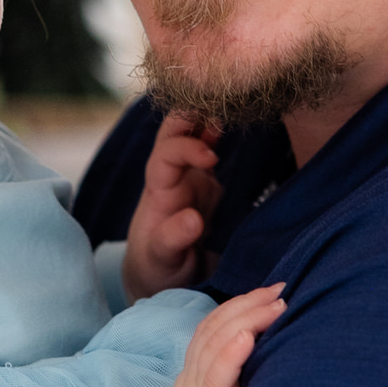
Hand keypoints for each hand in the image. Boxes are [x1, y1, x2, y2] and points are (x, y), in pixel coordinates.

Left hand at [123, 112, 223, 297]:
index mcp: (160, 192)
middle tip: (221, 110)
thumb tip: (193, 219)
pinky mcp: (207, 182)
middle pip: (173, 129)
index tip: (211, 156)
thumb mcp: (162, 261)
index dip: (186, 147)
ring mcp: (190, 176)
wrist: (162, 275)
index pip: (166, 155)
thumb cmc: (157, 268)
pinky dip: (217, 131)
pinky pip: (209, 147)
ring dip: (207, 117)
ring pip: (191, 132)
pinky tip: (229, 124)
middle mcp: (173, 176)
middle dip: (192, 113)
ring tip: (230, 111)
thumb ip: (173, 240)